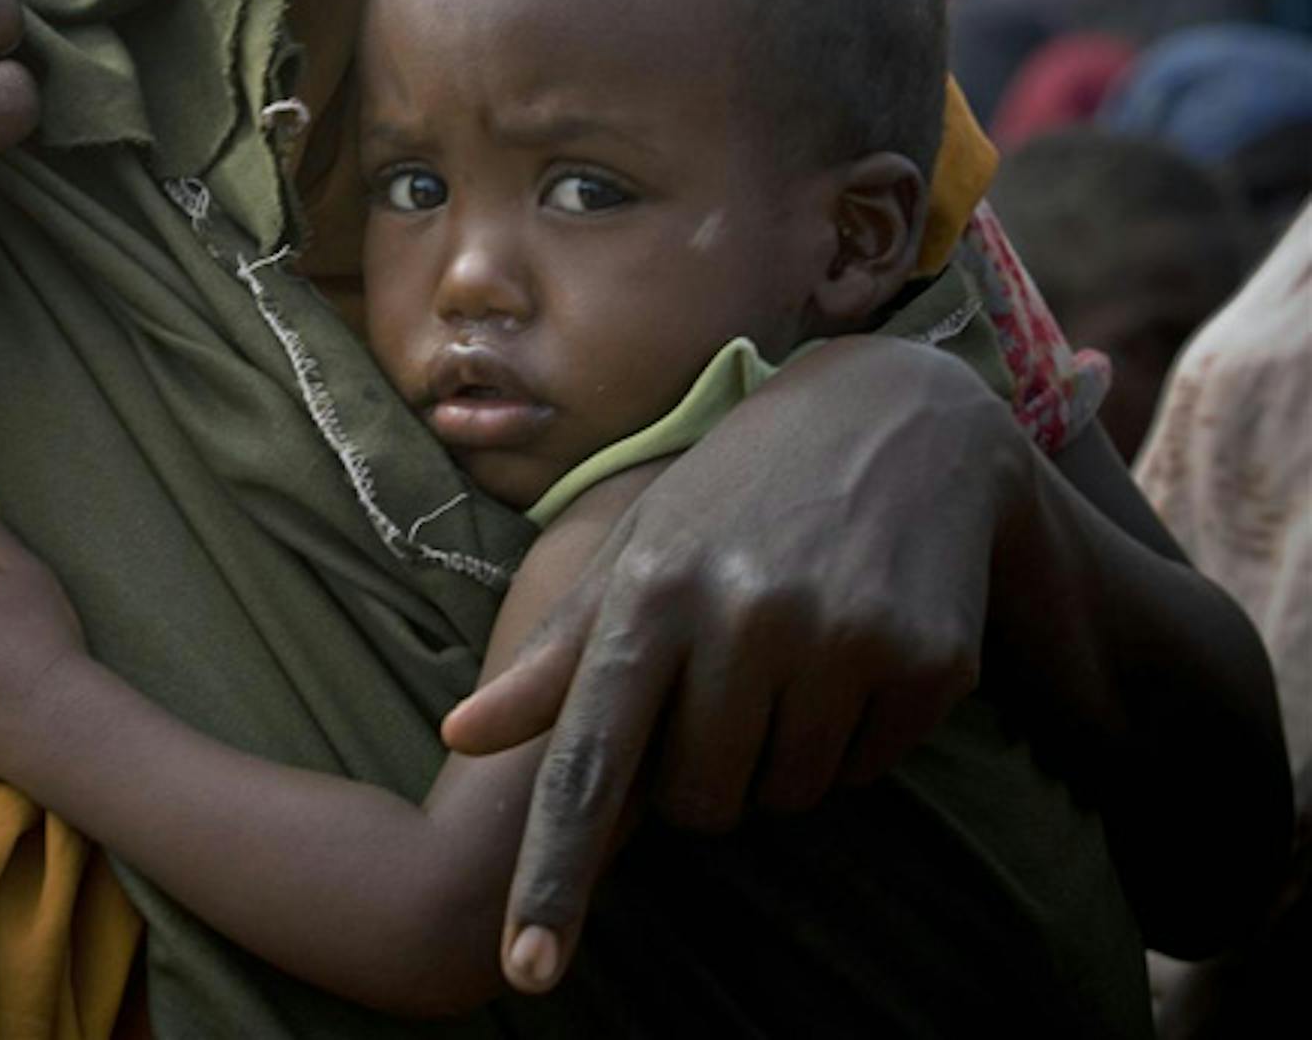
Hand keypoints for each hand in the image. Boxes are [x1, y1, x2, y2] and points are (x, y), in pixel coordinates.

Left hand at [443, 337, 1013, 991]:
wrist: (896, 417)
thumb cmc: (730, 495)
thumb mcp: (633, 553)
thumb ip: (554, 656)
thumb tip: (460, 730)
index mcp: (650, 595)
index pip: (588, 763)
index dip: (553, 876)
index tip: (524, 972)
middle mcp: (743, 616)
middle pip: (700, 807)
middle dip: (704, 770)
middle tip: (723, 677)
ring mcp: (843, 638)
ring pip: (786, 799)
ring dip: (779, 755)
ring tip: (786, 650)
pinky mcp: (928, 660)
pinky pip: (868, 769)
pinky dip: (855, 734)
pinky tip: (853, 644)